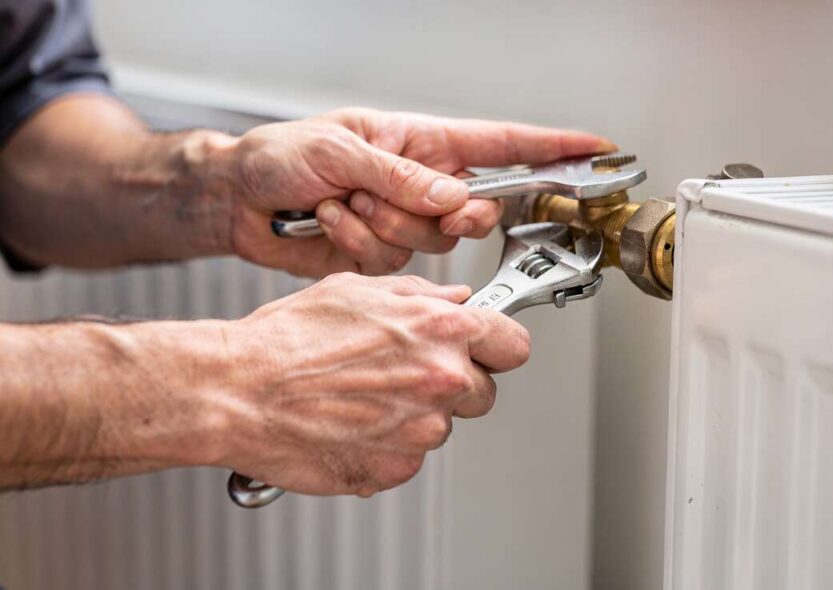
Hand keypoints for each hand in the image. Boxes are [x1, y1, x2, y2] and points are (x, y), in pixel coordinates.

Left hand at [212, 108, 614, 276]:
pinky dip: (361, 245)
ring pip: (434, 242)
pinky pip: (398, 264)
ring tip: (346, 202)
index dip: (549, 147)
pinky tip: (333, 222)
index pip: (500, 144)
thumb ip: (402, 176)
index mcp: (422, 142)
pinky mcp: (382, 254)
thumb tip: (451, 197)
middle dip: (449, 213)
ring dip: (384, 225)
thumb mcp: (341, 149)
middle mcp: (421, 182)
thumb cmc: (282, 155)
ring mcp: (403, 220)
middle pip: (476, 208)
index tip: (590, 148)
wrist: (239, 200)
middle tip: (415, 203)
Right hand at [216, 273, 529, 496]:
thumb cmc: (288, 339)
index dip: (499, 346)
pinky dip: (388, 446)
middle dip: (455, 383)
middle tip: (406, 374)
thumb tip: (457, 299)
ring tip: (363, 396)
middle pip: (484, 391)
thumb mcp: (360, 290)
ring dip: (416, 415)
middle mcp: (440, 381)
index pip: (514, 344)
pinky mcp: (396, 469)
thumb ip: (422, 295)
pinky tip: (351, 423)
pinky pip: (409, 458)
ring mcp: (421, 431)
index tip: (490, 349)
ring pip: (443, 426)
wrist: (239, 391)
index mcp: (441, 329)